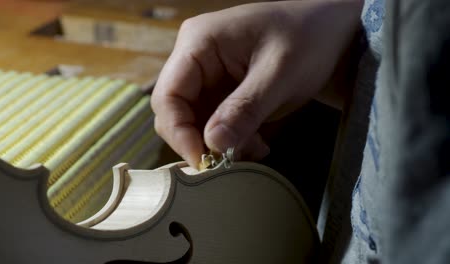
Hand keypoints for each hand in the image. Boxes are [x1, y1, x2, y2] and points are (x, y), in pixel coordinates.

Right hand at [151, 0, 362, 167]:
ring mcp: (208, 75)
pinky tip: (256, 143)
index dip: (179, 131)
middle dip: (200, 140)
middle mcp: (195, 58)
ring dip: (219, 144)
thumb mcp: (279, 74)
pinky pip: (214, 123)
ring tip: (254, 149)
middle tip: (229, 162)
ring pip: (195, 121)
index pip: (169, 94)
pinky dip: (231, 139)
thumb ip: (245, 109)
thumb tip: (213, 144)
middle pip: (176, 111)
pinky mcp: (222, 91)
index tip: (203, 160)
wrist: (331, 34)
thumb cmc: (308, 39)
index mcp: (199, 42)